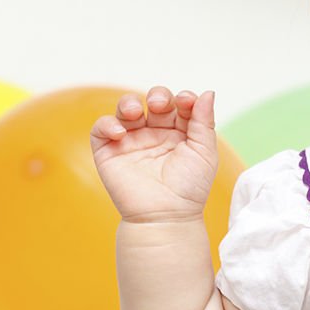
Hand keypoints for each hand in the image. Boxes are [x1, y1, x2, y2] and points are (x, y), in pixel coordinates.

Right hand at [90, 86, 218, 222]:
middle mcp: (156, 133)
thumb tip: (207, 93)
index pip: (179, 104)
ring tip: (135, 111)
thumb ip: (204, 121)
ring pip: (126, 109)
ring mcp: (132, 141)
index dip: (183, 98)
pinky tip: (121, 132)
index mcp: (180, 132)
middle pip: (153, 101)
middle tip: (160, 106)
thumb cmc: (189, 188)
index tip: (187, 102)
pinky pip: (102, 128)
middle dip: (158, 96)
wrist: (165, 216)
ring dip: (129, 103)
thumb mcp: (204, 152)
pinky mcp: (109, 152)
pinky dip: (108, 124)